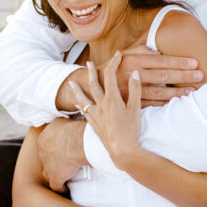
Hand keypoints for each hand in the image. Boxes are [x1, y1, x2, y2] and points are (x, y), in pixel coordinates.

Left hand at [37, 117, 86, 192]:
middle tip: (65, 161)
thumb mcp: (64, 121)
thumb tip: (67, 125)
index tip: (63, 148)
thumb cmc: (75, 129)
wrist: (77, 141)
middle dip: (54, 160)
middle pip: (46, 157)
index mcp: (44, 137)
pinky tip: (66, 187)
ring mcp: (47, 165)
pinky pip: (56, 186)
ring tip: (65, 175)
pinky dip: (61, 187)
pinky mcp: (54, 177)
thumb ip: (62, 125)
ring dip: (55, 173)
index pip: (47, 144)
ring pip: (48, 172)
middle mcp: (42, 151)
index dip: (55, 147)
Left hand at [70, 52, 141, 168]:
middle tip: (88, 63)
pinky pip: (84, 112)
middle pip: (94, 84)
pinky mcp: (93, 125)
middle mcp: (100, 105)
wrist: (122, 150)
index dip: (113, 63)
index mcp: (112, 99)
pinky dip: (80, 106)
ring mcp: (95, 115)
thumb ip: (135, 90)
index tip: (117, 55)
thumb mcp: (136, 109)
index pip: (110, 76)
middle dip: (92, 72)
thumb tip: (134, 73)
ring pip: (83, 99)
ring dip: (77, 90)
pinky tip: (78, 105)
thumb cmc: (131, 130)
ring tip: (71, 83)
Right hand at [114, 45, 201, 105]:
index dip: (178, 62)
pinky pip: (149, 105)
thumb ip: (142, 51)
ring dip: (176, 93)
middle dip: (182, 76)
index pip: (160, 61)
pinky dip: (163, 105)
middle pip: (162, 76)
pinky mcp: (128, 103)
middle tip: (200, 75)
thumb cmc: (115, 66)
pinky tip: (176, 104)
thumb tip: (159, 51)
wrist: (93, 84)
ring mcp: (130, 91)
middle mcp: (131, 75)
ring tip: (192, 91)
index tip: (194, 63)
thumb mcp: (125, 54)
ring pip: (158, 92)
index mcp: (132, 61)